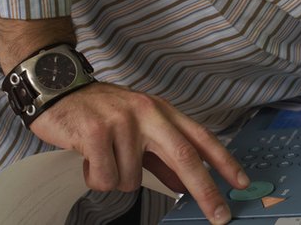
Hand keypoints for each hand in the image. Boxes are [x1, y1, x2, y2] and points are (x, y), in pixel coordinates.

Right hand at [29, 82, 245, 224]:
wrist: (59, 88)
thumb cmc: (101, 112)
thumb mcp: (138, 128)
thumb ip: (161, 157)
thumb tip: (183, 183)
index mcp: (163, 112)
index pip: (201, 138)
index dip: (224, 161)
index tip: (241, 182)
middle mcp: (149, 113)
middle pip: (185, 156)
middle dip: (205, 191)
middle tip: (219, 215)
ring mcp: (123, 122)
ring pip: (132, 180)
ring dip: (116, 179)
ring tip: (102, 157)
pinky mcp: (97, 132)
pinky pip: (106, 178)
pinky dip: (95, 177)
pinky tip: (88, 157)